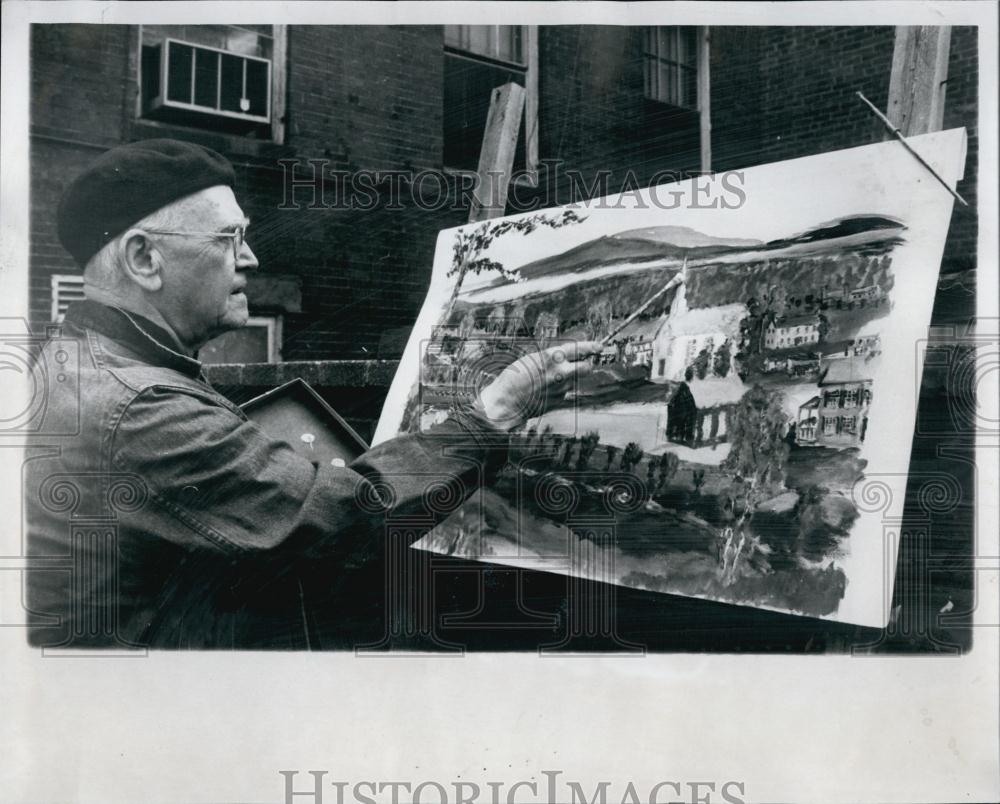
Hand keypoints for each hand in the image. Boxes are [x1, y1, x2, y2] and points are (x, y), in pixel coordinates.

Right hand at [476, 340, 601, 430]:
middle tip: (583, 364)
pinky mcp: (559, 402)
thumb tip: (565, 359)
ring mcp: (561, 389)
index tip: (598, 347)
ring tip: (550, 380)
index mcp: (552, 357)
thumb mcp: (532, 359)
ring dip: (569, 379)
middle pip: (586, 367)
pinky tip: (545, 391)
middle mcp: (560, 372)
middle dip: (586, 365)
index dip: (591, 347)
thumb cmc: (513, 378)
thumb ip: (551, 359)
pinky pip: (565, 394)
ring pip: (575, 381)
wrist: (506, 402)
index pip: (579, 349)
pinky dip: (559, 392)